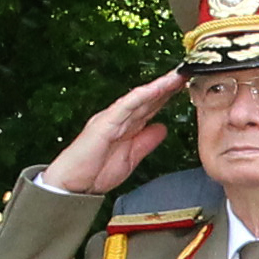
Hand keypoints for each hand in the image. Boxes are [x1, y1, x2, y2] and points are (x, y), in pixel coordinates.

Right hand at [40, 71, 189, 197]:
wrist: (70, 185)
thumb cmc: (94, 172)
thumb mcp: (131, 158)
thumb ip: (146, 142)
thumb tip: (162, 127)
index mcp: (126, 126)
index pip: (151, 107)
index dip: (169, 96)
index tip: (187, 87)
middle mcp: (119, 118)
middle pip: (148, 98)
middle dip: (168, 86)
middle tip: (187, 73)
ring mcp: (111, 118)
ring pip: (139, 98)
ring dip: (158, 87)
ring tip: (175, 77)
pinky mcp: (103, 123)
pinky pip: (124, 106)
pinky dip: (139, 97)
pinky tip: (153, 89)